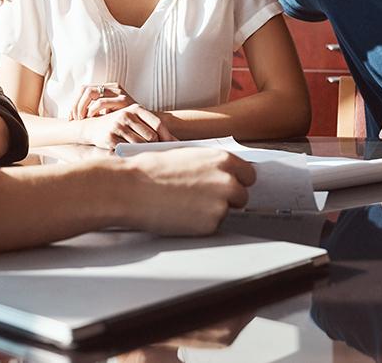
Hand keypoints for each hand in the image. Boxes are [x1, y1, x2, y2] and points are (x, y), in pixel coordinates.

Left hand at [69, 82, 136, 119]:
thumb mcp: (108, 114)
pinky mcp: (123, 100)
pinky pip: (101, 102)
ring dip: (82, 107)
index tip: (71, 117)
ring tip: (81, 119)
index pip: (84, 89)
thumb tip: (75, 116)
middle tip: (74, 118)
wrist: (146, 124)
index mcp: (107, 88)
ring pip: (90, 93)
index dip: (74, 103)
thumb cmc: (124, 121)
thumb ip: (95, 111)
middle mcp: (112, 87)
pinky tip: (92, 118)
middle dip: (76, 105)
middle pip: (85, 89)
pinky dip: (92, 110)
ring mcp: (118, 92)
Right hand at [78, 104, 176, 149]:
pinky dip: (132, 155)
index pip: (157, 123)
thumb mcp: (135, 120)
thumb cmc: (120, 125)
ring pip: (140, 145)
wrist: (93, 127)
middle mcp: (126, 115)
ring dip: (145, 152)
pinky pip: (127, 150)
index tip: (175, 147)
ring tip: (145, 155)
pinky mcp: (110, 137)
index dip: (167, 136)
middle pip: (151, 136)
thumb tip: (176, 142)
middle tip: (159, 153)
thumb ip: (153, 128)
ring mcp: (117, 125)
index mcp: (136, 108)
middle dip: (156, 146)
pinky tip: (132, 155)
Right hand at [124, 148, 256, 234]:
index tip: (229, 184)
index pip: (248, 174)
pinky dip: (200, 223)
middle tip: (203, 198)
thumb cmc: (152, 171)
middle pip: (242, 195)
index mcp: (222, 160)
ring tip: (187, 204)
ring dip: (212, 211)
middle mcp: (227, 181)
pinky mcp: (210, 225)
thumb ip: (209, 165)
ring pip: (227, 212)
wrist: (132, 189)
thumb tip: (220, 173)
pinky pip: (212, 226)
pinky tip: (182, 214)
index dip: (237, 180)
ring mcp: (221, 204)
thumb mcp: (187, 156)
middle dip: (227, 198)